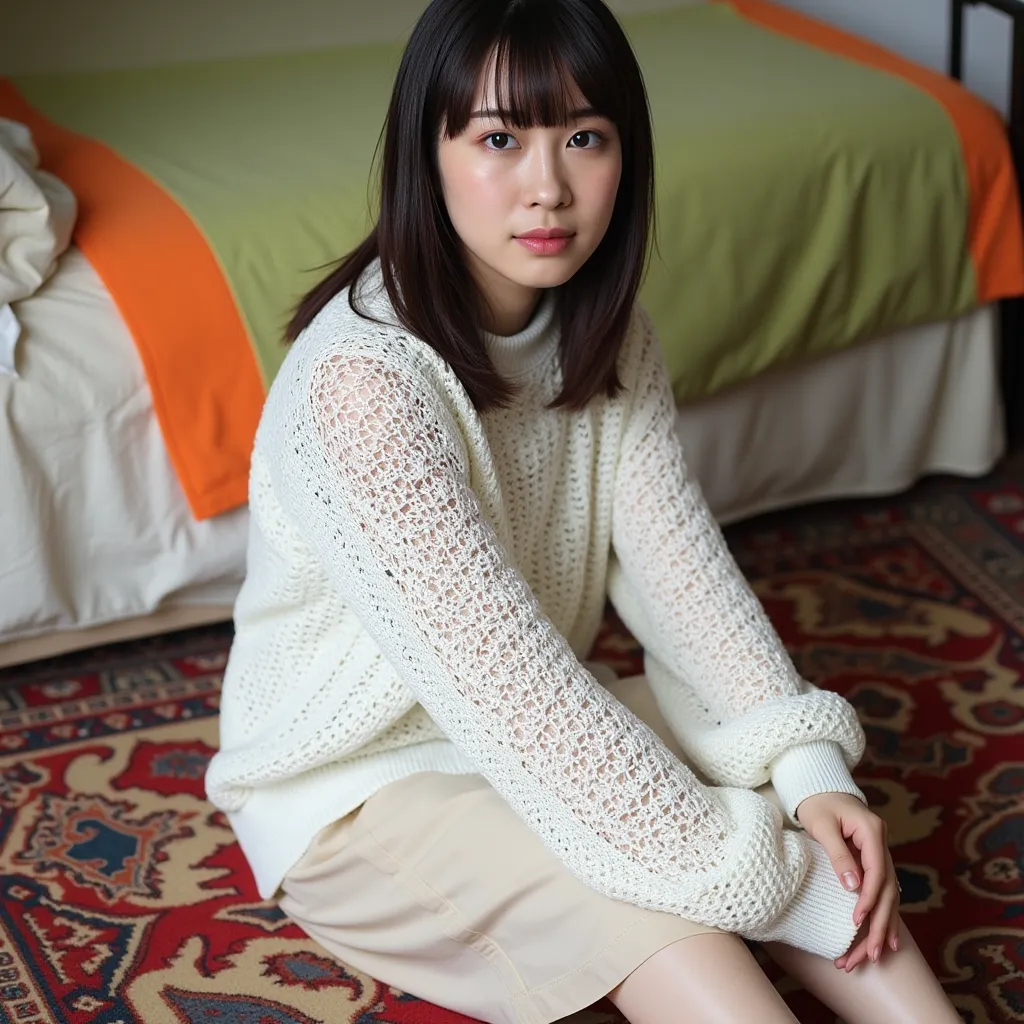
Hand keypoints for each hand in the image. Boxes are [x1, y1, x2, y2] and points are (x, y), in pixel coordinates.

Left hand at [795, 792, 900, 971]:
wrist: (821, 789)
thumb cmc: (818, 804)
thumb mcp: (822, 826)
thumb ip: (838, 854)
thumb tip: (853, 887)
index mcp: (872, 830)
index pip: (877, 870)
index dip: (869, 897)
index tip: (856, 920)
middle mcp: (882, 844)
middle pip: (888, 888)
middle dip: (879, 922)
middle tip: (870, 953)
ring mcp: (882, 853)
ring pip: (889, 895)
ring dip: (883, 925)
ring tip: (875, 956)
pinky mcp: (875, 862)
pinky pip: (884, 892)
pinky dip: (884, 915)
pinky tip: (887, 939)